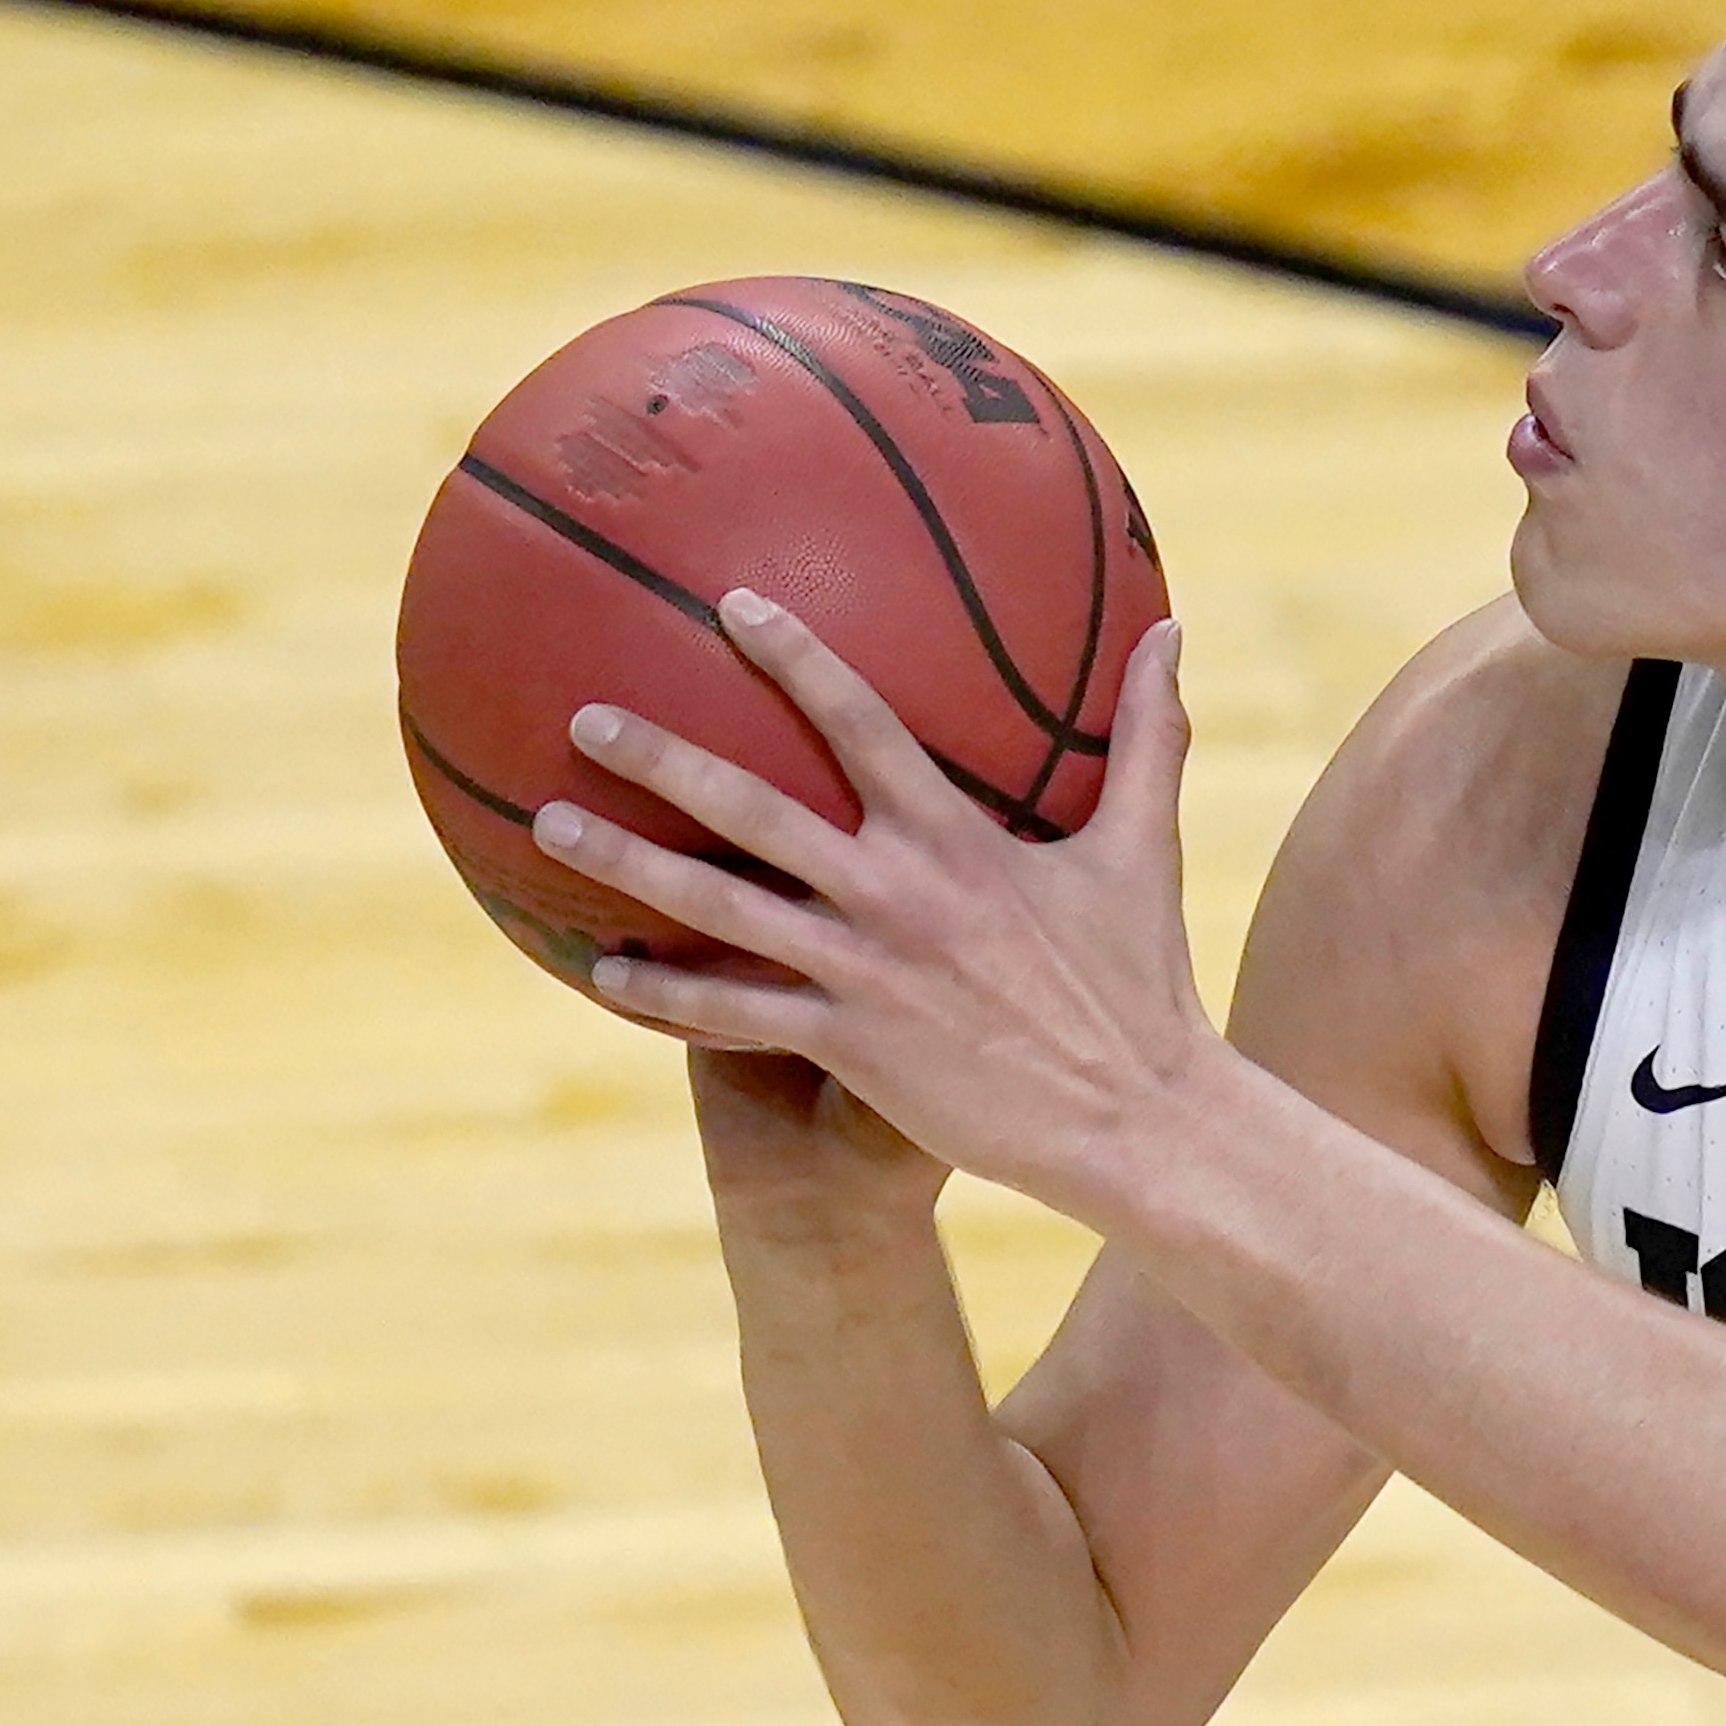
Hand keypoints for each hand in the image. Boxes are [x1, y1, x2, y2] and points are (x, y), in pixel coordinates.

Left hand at [528, 592, 1212, 1212]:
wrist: (1134, 1119)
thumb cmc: (1140, 984)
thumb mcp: (1146, 850)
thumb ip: (1149, 736)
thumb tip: (1175, 629)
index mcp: (957, 839)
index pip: (862, 723)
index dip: (795, 659)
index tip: (733, 606)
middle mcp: (896, 895)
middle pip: (754, 809)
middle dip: (662, 758)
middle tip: (585, 715)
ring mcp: (863, 974)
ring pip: (720, 909)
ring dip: (628, 865)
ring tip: (550, 824)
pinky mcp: (849, 1046)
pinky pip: (733, 1016)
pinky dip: (662, 994)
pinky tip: (601, 972)